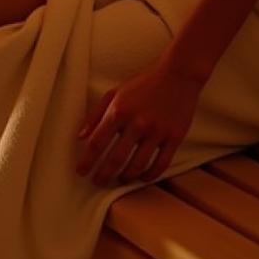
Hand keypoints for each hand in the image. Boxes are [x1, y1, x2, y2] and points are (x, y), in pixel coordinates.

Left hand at [74, 59, 203, 186]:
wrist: (177, 75)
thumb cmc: (142, 84)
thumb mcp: (114, 93)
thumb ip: (96, 115)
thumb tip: (81, 137)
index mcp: (119, 111)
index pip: (97, 142)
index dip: (87, 160)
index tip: (81, 172)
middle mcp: (137, 123)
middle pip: (115, 159)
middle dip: (103, 175)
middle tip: (97, 182)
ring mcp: (157, 132)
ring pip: (137, 166)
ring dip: (125, 177)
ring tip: (119, 179)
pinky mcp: (174, 138)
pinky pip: (160, 164)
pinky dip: (149, 175)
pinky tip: (142, 177)